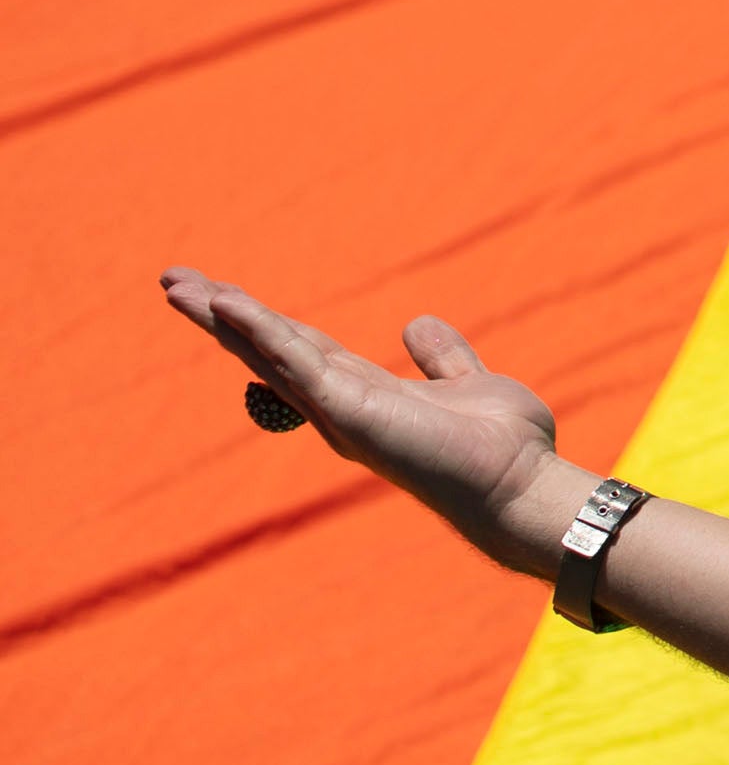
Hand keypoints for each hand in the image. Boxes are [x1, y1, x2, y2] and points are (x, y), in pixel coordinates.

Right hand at [159, 270, 579, 572]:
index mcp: (362, 394)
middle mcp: (339, 405)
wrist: (520, 484)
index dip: (260, 320)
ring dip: (222, 317)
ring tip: (175, 286)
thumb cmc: (500, 447)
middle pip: (267, 348)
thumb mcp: (467, 385)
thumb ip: (441, 358)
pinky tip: (228, 303)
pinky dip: (260, 331)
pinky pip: (296, 362)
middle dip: (220, 314)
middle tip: (172, 281)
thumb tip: (414, 323)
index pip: (299, 347)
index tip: (220, 291)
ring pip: (267, 352)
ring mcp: (339, 410)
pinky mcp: (350, 411)